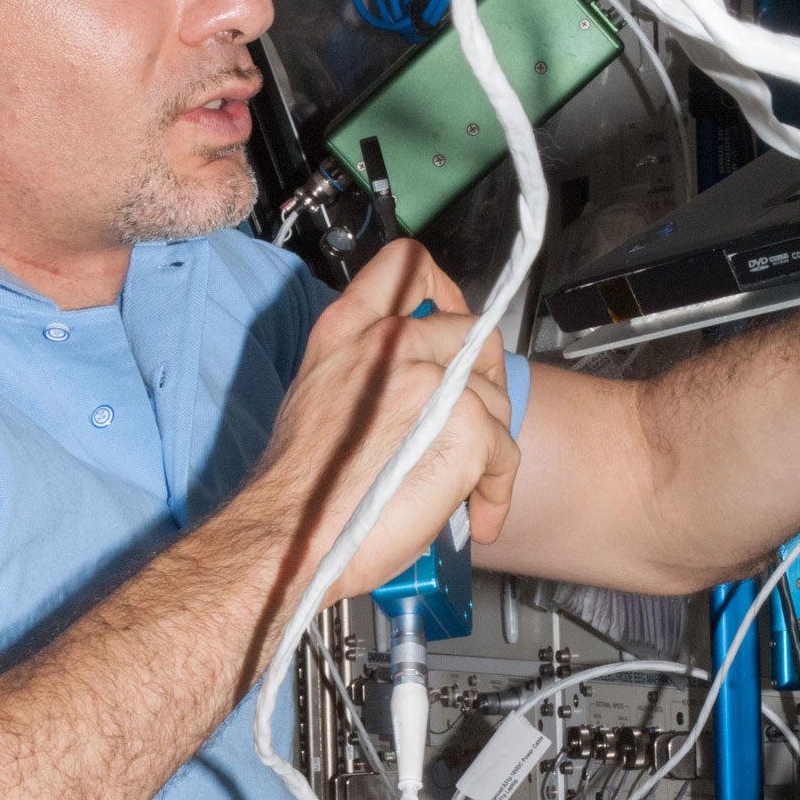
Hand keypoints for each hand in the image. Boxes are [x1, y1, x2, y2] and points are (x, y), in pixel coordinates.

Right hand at [247, 241, 518, 604]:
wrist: (293, 535)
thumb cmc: (300, 490)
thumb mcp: (317, 397)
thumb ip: (365, 372)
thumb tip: (414, 383)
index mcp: (346, 331)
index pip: (407, 264)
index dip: (445, 289)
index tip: (452, 322)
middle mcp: (389, 343)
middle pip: (475, 334)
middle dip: (486, 382)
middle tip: (475, 423)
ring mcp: (431, 380)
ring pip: (496, 399)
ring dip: (490, 448)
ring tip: (467, 489)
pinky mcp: (464, 424)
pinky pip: (506, 452)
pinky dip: (497, 489)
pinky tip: (476, 515)